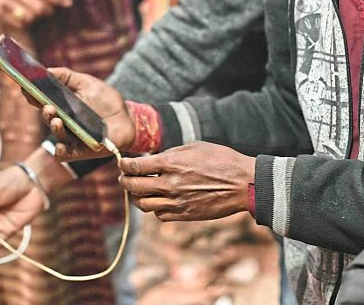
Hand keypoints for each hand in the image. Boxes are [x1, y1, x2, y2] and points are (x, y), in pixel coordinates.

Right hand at [0, 0, 70, 28]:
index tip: (68, 2)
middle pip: (39, 7)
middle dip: (48, 10)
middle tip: (50, 8)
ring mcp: (5, 1)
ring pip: (29, 17)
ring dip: (37, 17)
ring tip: (36, 11)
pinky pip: (18, 23)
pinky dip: (25, 22)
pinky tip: (24, 15)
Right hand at [40, 67, 134, 159]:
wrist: (127, 118)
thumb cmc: (106, 100)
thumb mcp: (87, 83)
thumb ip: (67, 77)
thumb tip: (47, 70)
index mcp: (62, 104)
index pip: (42, 100)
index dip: (32, 94)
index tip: (25, 86)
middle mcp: (63, 121)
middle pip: (47, 117)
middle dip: (44, 112)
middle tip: (47, 105)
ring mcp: (71, 137)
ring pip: (56, 135)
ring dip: (54, 128)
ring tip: (57, 120)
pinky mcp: (81, 151)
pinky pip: (65, 155)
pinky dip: (60, 152)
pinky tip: (60, 146)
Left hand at [118, 142, 254, 221]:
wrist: (242, 183)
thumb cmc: (220, 159)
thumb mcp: (193, 147)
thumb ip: (170, 154)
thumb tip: (152, 159)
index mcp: (170, 163)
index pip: (135, 166)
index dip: (123, 165)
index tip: (122, 163)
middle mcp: (170, 184)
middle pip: (133, 187)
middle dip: (124, 181)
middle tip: (124, 178)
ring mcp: (176, 202)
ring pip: (143, 204)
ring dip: (137, 197)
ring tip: (139, 191)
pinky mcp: (184, 215)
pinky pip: (160, 215)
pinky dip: (155, 208)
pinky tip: (159, 200)